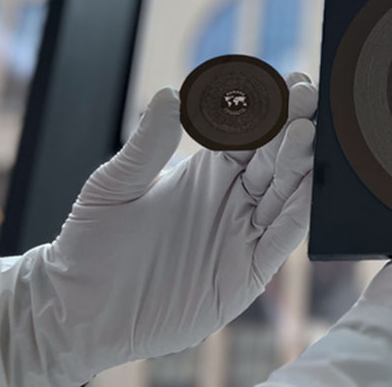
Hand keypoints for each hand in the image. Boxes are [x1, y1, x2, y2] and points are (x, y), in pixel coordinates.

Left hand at [0, 73, 316, 386]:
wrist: (81, 312)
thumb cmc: (92, 244)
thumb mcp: (113, 187)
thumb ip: (147, 145)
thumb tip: (169, 94)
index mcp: (209, 171)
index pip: (252, 132)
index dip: (271, 108)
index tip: (290, 80)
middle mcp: (235, 198)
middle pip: (276, 157)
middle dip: (295, 124)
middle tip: (307, 95)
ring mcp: (246, 233)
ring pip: (287, 192)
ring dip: (301, 163)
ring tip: (308, 133)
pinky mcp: (252, 271)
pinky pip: (284, 238)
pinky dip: (301, 213)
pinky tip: (311, 189)